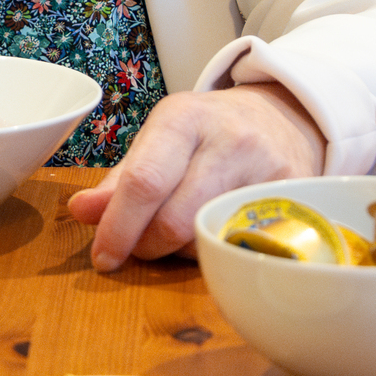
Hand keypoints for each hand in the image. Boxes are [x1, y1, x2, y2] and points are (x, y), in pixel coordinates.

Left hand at [67, 83, 324, 270]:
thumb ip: (119, 181)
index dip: (118, 227)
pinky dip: (217, 251)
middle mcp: (228, 141)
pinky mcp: (295, 200)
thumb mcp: (159, 140)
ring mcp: (267, 171)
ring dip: (179, 252)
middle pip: (175, 220)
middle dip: (146, 246)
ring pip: (208, 238)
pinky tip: (211, 234)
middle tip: (138, 247)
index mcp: (183, 118)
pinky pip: (243, 246)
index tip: (103, 256)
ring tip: (177, 232)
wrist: (282, 118)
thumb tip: (80, 212)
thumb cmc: (206, 132)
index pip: (144, 182)